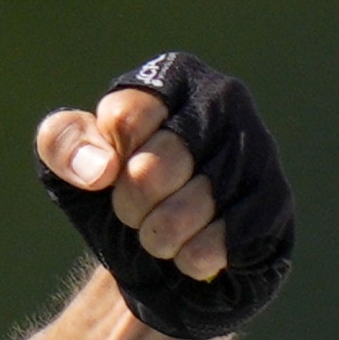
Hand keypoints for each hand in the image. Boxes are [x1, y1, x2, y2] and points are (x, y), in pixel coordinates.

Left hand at [32, 53, 292, 339]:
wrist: (160, 260)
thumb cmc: (114, 199)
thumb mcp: (68, 168)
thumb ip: (62, 143)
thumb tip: (100, 167)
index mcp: (172, 79)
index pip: (123, 119)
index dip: (105, 163)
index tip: (109, 172)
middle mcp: (223, 99)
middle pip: (151, 168)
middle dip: (130, 205)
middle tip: (135, 210)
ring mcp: (258, 148)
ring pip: (188, 209)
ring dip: (159, 237)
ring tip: (164, 231)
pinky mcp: (276, 200)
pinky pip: (221, 240)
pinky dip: (191, 258)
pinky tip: (193, 252)